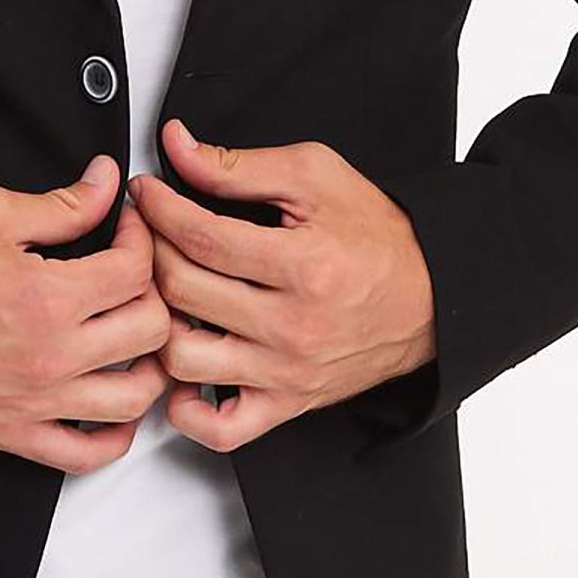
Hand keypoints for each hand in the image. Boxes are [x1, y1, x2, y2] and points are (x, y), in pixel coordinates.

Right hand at [0, 156, 172, 472]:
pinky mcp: (14, 434)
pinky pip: (87, 454)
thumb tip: (106, 183)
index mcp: (48, 296)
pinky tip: (112, 402)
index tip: (125, 229)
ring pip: (136, 397)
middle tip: (132, 276)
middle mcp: (51, 356)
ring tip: (135, 337)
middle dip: (154, 293)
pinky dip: (115, 436)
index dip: (141, 238)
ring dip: (149, 364)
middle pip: (151, 330)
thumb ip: (61, 203)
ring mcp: (36, 402)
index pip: (136, 269)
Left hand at [131, 119, 435, 452]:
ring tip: (162, 294)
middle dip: (148, 251)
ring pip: (184, 359)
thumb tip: (178, 148)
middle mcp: (294, 326)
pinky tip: (183, 369)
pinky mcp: (288, 404)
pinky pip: (220, 429)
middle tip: (145, 230)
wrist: (432, 294)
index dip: (158, 208)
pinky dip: (187, 408)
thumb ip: (239, 165)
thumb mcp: (314, 176)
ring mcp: (288, 372)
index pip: (199, 237)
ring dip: (159, 323)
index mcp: (303, 265)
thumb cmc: (378, 236)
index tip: (145, 193)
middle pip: (183, 291)